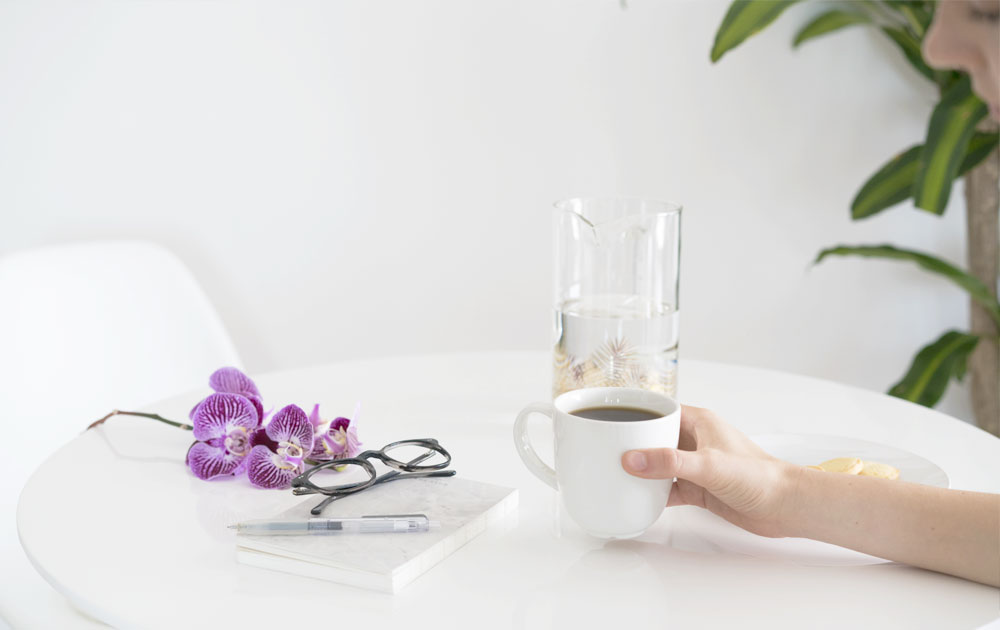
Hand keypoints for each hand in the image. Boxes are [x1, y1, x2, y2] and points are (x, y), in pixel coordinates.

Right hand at [621, 405, 797, 537]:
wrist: (785, 506)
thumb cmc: (761, 476)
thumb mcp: (709, 465)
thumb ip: (670, 462)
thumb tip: (633, 459)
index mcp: (699, 422)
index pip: (659, 410)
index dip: (635, 415)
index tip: (611, 422)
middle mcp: (696, 440)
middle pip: (654, 437)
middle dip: (633, 444)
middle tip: (607, 451)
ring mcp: (697, 465)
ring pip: (660, 463)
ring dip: (642, 470)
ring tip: (616, 474)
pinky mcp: (700, 487)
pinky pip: (669, 487)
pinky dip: (654, 494)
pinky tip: (640, 499)